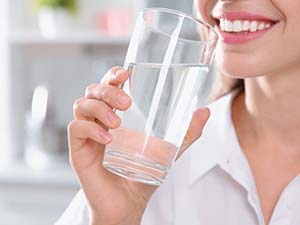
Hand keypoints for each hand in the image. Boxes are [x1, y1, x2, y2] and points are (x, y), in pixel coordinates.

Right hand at [68, 66, 209, 224]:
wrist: (129, 202)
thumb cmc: (143, 173)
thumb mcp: (168, 150)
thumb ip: (185, 132)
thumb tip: (204, 111)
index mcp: (118, 114)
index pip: (109, 85)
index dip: (113, 74)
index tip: (125, 73)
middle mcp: (100, 119)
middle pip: (93, 90)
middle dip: (108, 90)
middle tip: (126, 103)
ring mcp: (88, 133)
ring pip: (82, 104)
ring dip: (100, 108)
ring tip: (118, 123)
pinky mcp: (79, 149)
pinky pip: (76, 128)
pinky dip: (90, 128)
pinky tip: (107, 139)